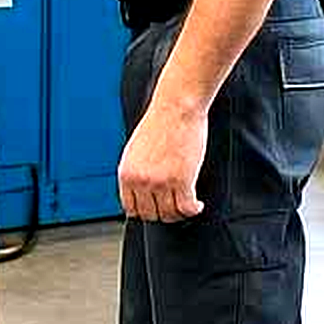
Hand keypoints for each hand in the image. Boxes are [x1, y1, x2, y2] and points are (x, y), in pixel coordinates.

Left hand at [118, 97, 207, 222]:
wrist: (176, 108)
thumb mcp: (135, 151)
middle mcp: (140, 181)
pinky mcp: (181, 181)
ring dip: (180, 213)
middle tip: (174, 207)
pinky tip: (197, 204)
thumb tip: (141, 192)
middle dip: (163, 213)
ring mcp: (160, 183)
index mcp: (126, 175)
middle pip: (150, 215)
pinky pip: (187, 209)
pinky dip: (194, 210)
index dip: (145, 211)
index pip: (131, 209)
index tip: (156, 208)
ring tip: (186, 205)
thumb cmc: (159, 124)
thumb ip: (136, 173)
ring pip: (169, 214)